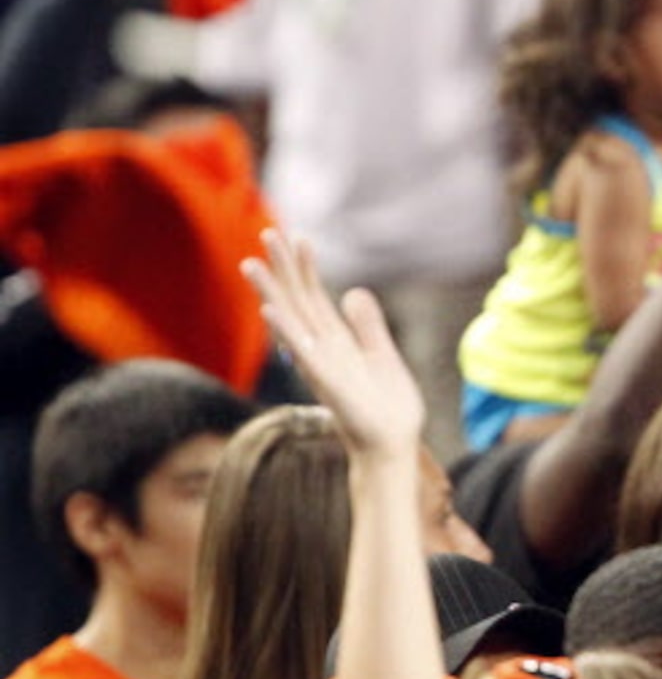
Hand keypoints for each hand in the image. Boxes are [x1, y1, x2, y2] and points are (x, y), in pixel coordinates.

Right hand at [242, 231, 424, 455]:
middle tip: (266, 233)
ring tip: (251, 264)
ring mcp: (320, 364)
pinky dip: (286, 331)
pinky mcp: (327, 382)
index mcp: (335, 341)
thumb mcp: (382, 355)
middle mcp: (321, 349)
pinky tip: (270, 311)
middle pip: (296, 301)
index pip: (314, 297)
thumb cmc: (386, 407)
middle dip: (282, 268)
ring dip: (271, 293)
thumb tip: (353, 291)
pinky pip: (302, 353)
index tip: (298, 236)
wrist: (392, 445)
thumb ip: (368, 325)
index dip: (306, 267)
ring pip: (290, 321)